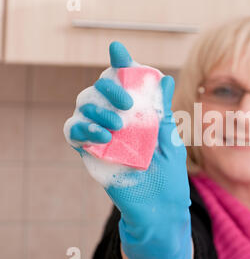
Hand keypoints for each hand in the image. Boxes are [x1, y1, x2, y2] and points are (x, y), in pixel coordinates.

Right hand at [63, 42, 192, 258]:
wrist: (158, 209)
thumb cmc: (168, 174)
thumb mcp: (168, 140)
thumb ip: (162, 112)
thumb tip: (166, 78)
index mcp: (140, 113)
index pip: (128, 83)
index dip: (122, 65)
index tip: (118, 49)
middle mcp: (119, 119)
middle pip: (101, 88)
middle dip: (111, 86)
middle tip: (126, 101)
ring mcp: (103, 134)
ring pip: (84, 105)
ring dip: (95, 108)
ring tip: (115, 125)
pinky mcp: (90, 152)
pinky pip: (73, 131)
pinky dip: (81, 127)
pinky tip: (100, 136)